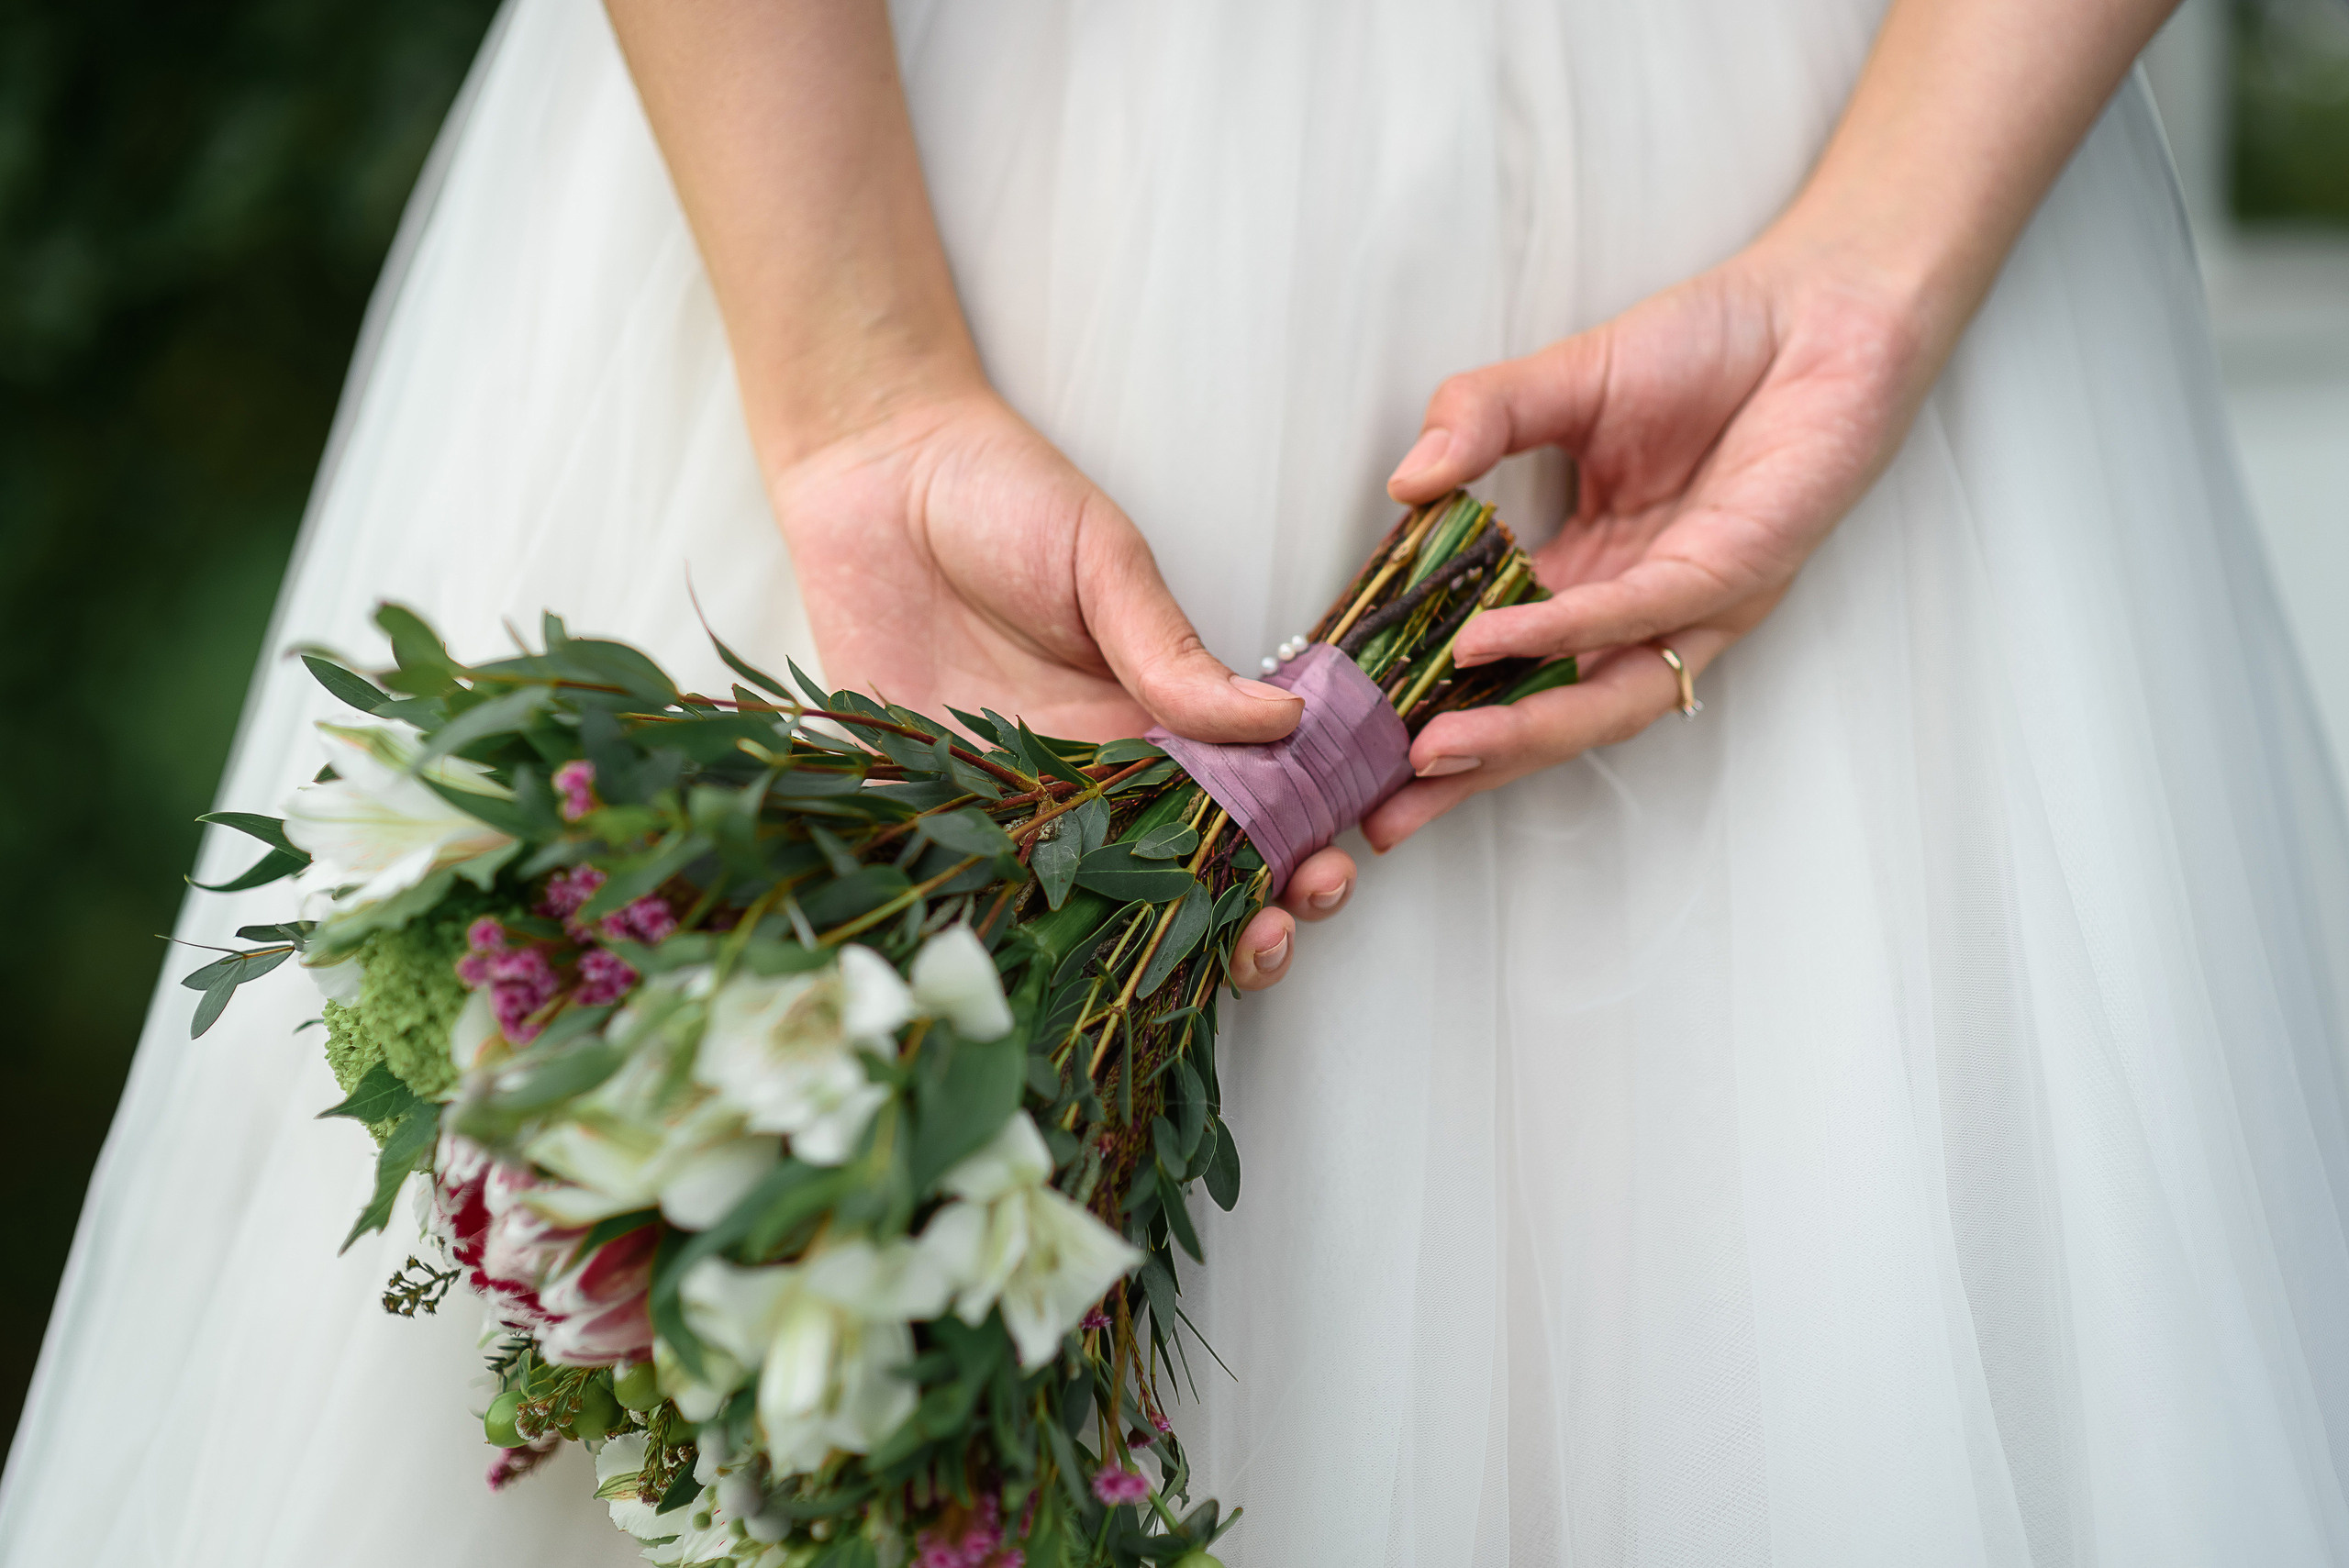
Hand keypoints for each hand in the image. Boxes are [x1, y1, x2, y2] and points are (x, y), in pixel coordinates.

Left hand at [767, 385, 1359, 987]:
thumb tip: (1285, 721)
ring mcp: (1008, 803)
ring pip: (1089, 908)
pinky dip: (1008, 939)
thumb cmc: (1001, 493)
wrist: (870, 467)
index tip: (1326, 872)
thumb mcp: (1106, 564)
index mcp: (1151, 720)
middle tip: (1276, 931)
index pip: (1239, 807)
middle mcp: (1090, 778)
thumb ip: (1173, 653)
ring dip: (1148, 950)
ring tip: (1199, 967)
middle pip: (1180, 878)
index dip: (1290, 849)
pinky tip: (1050, 971)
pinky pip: (967, 888)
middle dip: (1244, 921)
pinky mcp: (920, 808)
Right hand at [1363, 234, 1942, 847]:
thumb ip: (1476, 421)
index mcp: (1594, 576)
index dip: (1436, 706)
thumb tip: (1404, 481)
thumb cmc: (1712, 344)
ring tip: (1433, 754)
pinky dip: (1562, 633)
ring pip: (1600, 696)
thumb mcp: (1560, 382)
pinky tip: (1493, 642)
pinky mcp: (1739, 568)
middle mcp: (1641, 610)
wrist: (1827, 299)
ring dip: (1516, 731)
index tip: (1360, 743)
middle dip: (1468, 769)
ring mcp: (1693, 601)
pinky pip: (1638, 615)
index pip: (1502, 665)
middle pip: (1549, 714)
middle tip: (1387, 810)